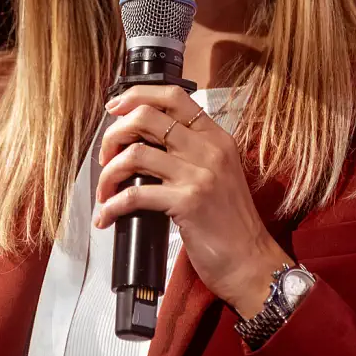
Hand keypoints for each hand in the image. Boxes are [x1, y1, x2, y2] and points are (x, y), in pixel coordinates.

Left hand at [96, 84, 290, 317]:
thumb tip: (145, 140)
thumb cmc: (231, 222)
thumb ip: (192, 151)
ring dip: (108, 172)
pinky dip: (112, 206)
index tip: (116, 109)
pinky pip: (134, 195)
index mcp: (216, 137)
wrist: (250, 260)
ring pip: (135, 153)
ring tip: (105, 190)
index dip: (137, 96)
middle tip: (106, 156)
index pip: (173, 96)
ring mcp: (198, 175)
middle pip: (146, 117)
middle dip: (114, 135)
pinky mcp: (187, 202)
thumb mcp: (220, 173)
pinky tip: (107, 216)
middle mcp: (208, 149)